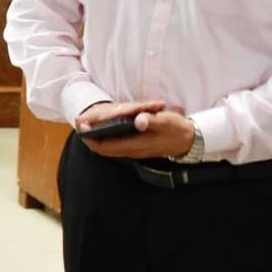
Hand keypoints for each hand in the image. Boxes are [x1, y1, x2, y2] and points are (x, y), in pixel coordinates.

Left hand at [78, 100, 195, 158]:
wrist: (190, 141)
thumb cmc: (176, 129)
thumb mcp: (165, 121)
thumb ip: (151, 120)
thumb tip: (139, 120)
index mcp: (135, 144)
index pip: (106, 146)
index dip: (91, 139)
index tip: (82, 129)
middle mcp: (132, 151)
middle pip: (104, 149)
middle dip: (90, 139)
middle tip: (81, 126)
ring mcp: (135, 151)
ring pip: (110, 148)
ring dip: (98, 139)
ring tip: (89, 127)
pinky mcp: (138, 148)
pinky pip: (117, 146)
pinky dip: (108, 139)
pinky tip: (105, 130)